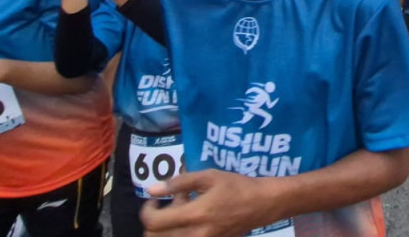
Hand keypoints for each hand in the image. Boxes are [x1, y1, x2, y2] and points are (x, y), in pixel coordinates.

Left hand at [142, 169, 275, 236]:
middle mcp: (195, 234)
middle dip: (154, 222)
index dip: (147, 211)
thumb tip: (152, 189)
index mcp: (194, 215)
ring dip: (167, 228)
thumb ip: (179, 183)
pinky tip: (193, 217)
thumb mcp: (209, 177)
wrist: (261, 205)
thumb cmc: (236, 187)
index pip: (154, 223)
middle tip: (164, 207)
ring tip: (180, 211)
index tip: (154, 200)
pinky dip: (181, 231)